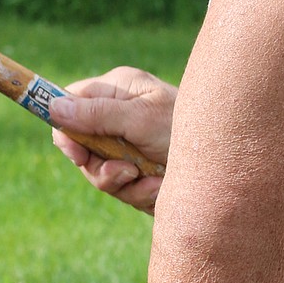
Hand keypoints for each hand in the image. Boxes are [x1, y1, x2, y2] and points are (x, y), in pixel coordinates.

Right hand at [49, 65, 176, 212]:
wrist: (230, 162)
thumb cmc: (189, 127)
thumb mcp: (141, 119)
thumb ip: (98, 115)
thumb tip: (53, 107)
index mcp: (118, 90)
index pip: (70, 103)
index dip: (65, 129)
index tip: (76, 151)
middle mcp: (119, 116)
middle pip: (80, 146)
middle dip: (101, 167)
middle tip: (126, 171)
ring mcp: (127, 145)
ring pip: (100, 174)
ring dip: (126, 183)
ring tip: (153, 179)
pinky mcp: (139, 171)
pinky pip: (123, 189)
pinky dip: (143, 192)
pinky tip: (163, 186)